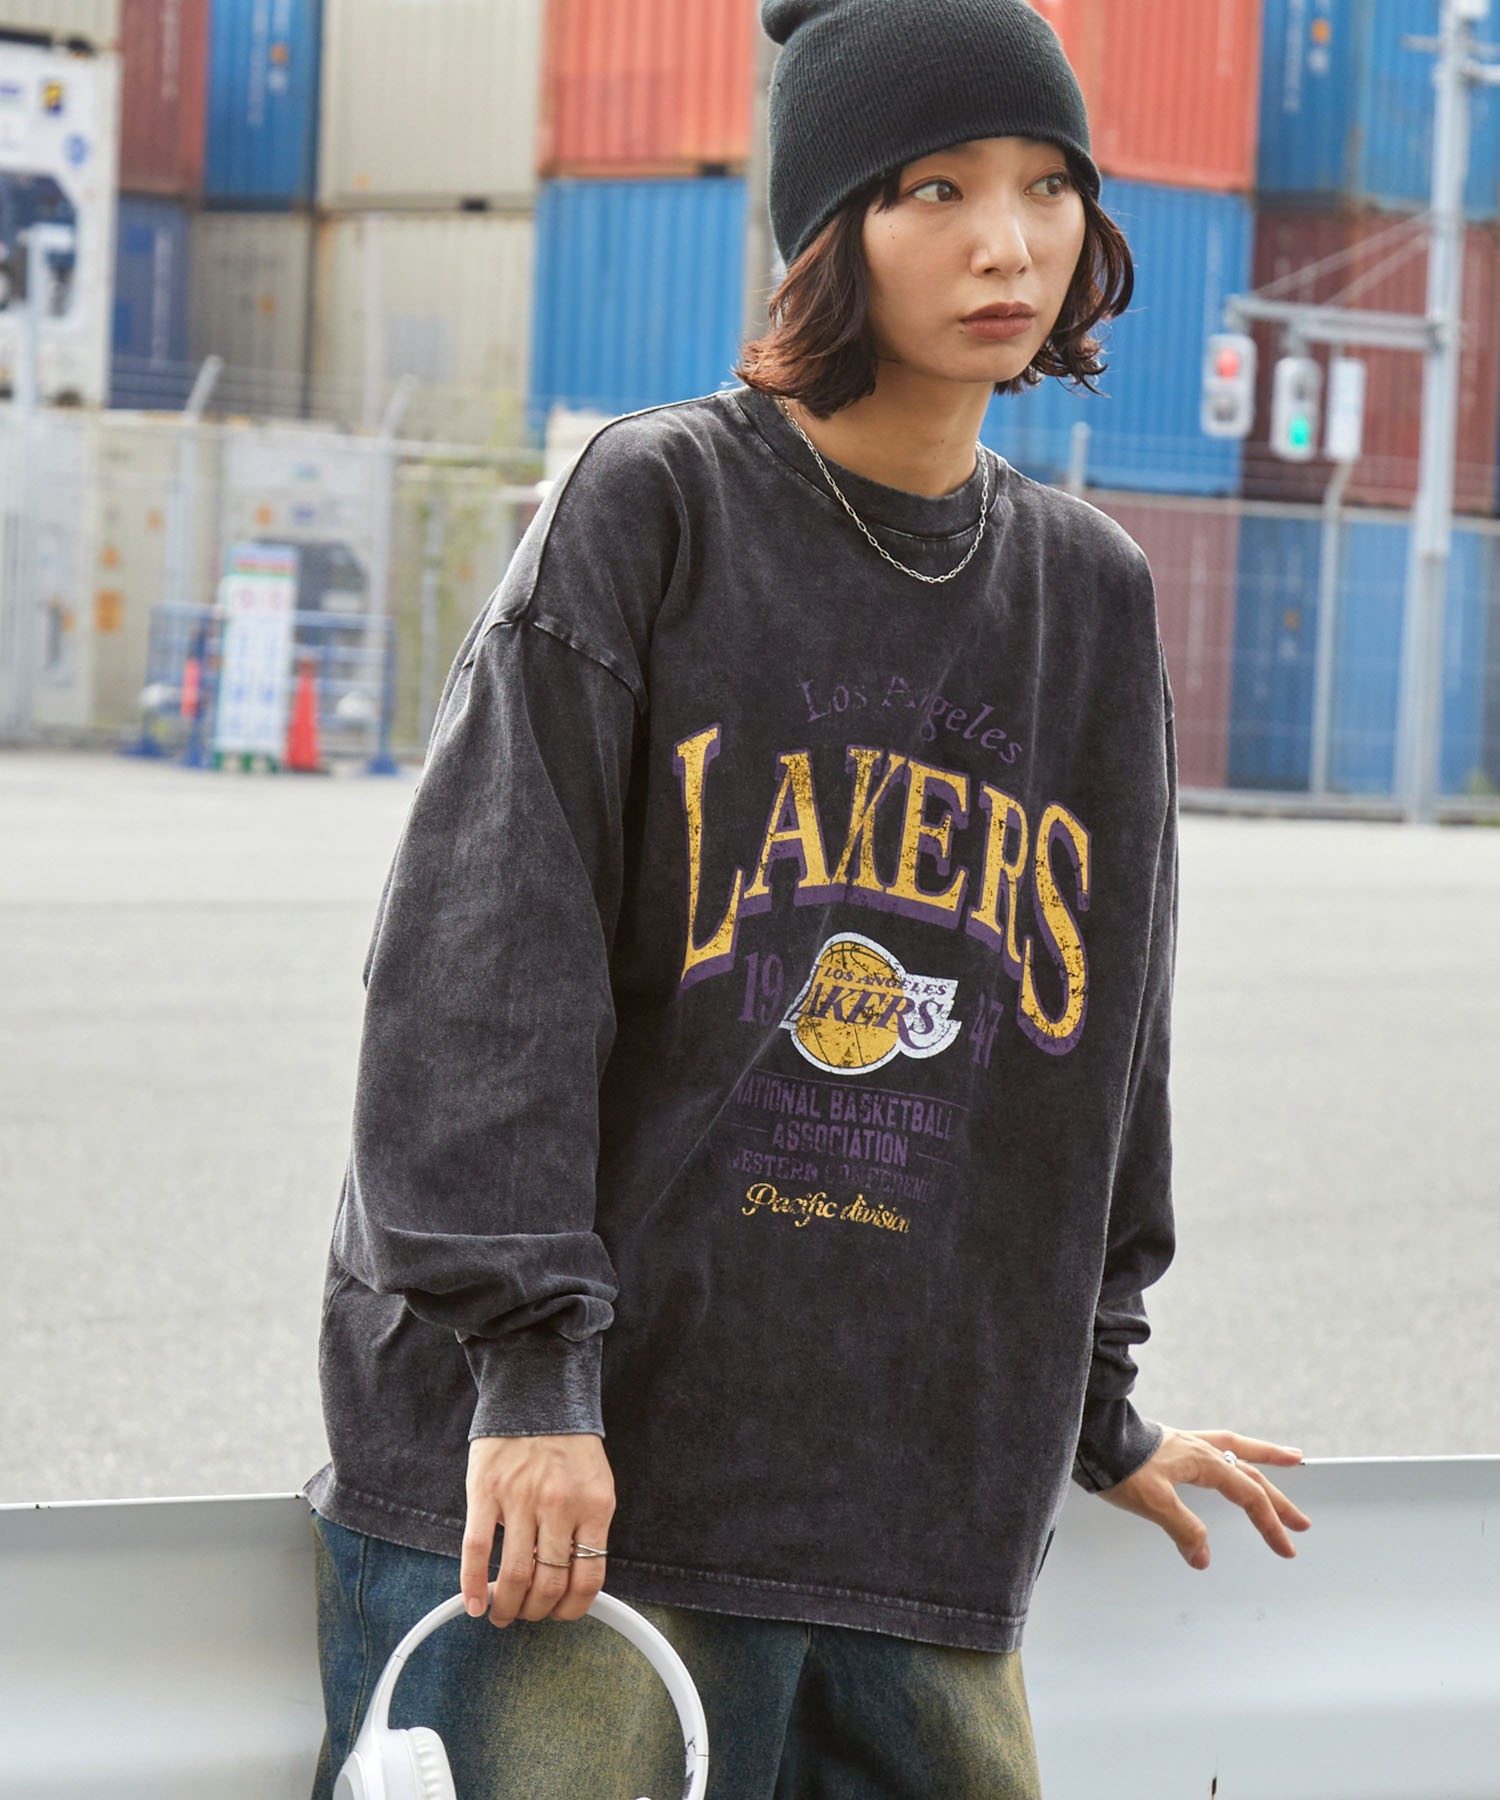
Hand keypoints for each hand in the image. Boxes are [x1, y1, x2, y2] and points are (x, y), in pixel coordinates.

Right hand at [461, 1433, 615, 1626]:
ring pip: (515, 1574)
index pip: (588, 1578)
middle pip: (549, 1583)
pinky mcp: (486, 1491)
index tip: (560, 1615)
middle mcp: (560, 1505)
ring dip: (507, 1606)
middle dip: (536, 1612)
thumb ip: (588, 1528)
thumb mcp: (595, 1483)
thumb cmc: (568, 1443)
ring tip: (501, 1612)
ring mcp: (521, 1498)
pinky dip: (472, 1584)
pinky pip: (478, 1549)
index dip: (572, 1609)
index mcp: (594, 1505)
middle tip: (526, 1615)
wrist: (537, 1393)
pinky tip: (474, 1604)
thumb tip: (574, 1581)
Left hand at [1097, 1428, 1310, 1569]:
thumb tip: (1203, 1557)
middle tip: (1302, 1523)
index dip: (1269, 1523)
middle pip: (1250, 1474)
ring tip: (1292, 1458)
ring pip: (1236, 1450)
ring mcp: (1186, 1444)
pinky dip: (1233, 1449)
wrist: (1091, 1434)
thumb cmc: (1119, 1464)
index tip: (1287, 1548)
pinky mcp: (1171, 1444)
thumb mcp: (1153, 1502)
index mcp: (1203, 1461)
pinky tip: (1230, 1454)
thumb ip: (1183, 1529)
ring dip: (1265, 1458)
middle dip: (1277, 1500)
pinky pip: (1215, 1444)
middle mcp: (1200, 1449)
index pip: (1247, 1495)